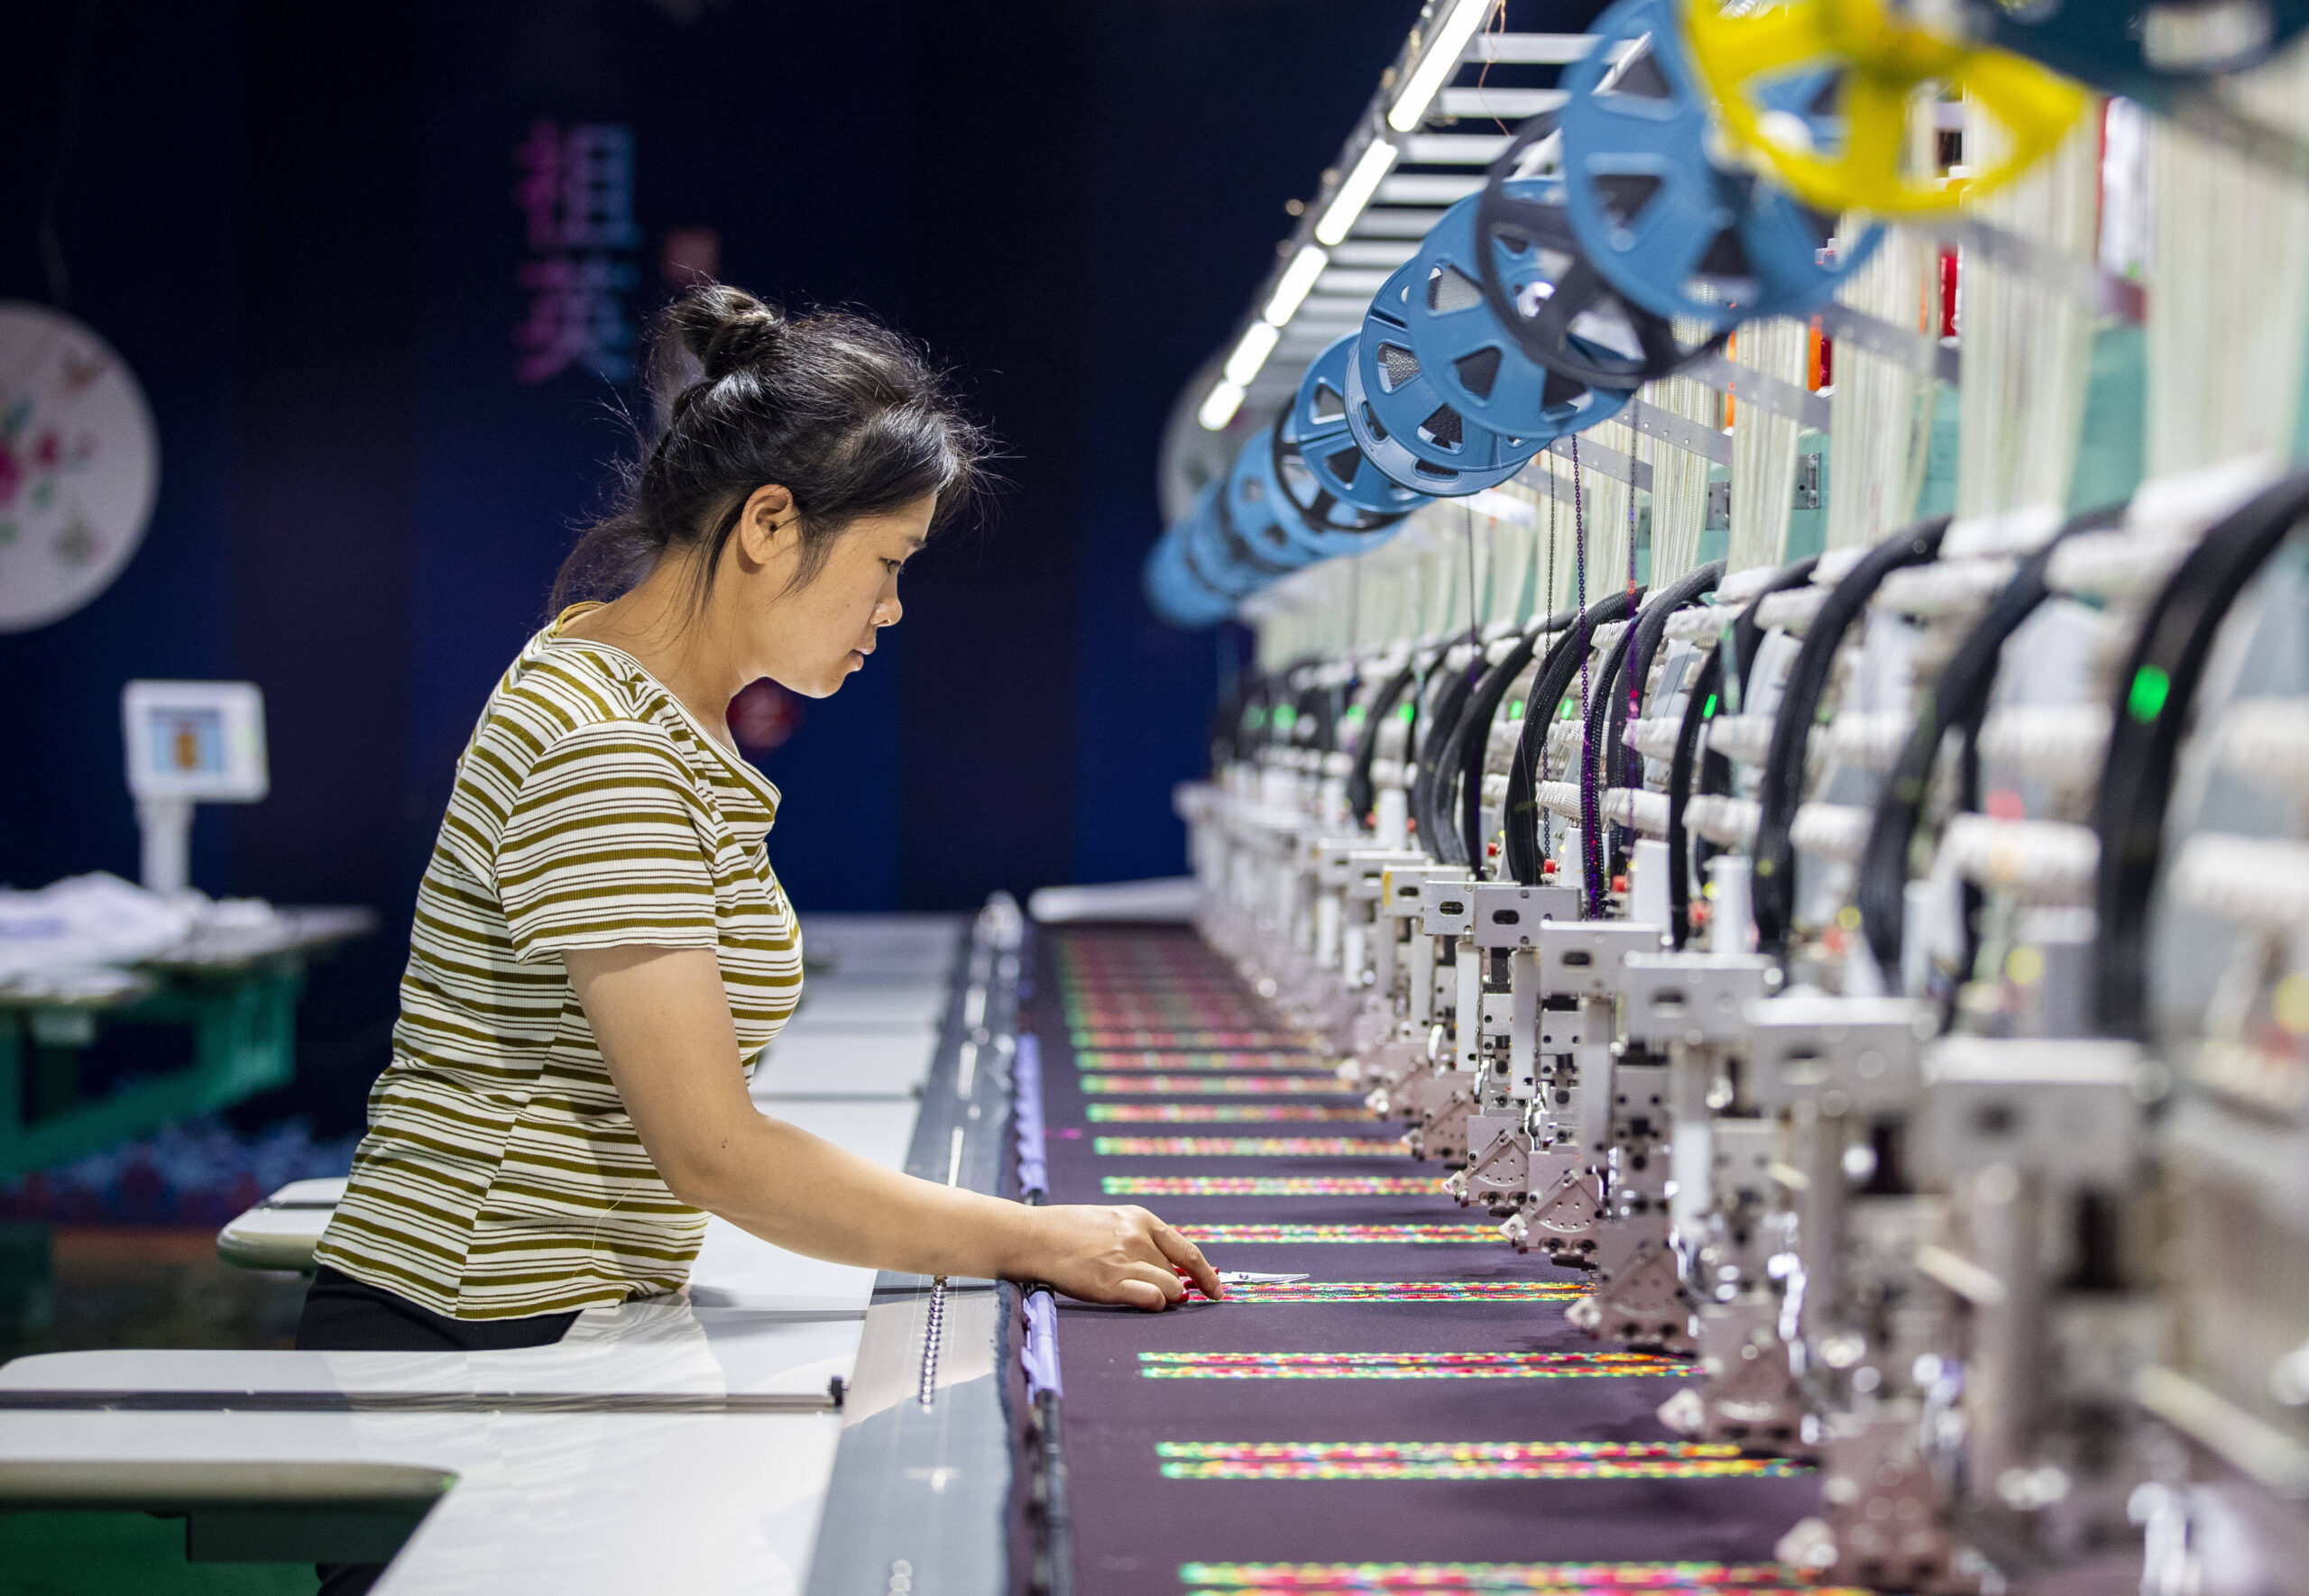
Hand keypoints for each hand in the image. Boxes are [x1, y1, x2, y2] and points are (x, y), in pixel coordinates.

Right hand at [1017, 1204, 1222, 1309]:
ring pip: (1170, 1288)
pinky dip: (1154, 1303)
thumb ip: (1142, 1238)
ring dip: (1164, 1297)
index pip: (1188, 1251)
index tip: (1216, 1291)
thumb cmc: (1071, 1230)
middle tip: (1157, 1293)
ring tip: (1140, 1294)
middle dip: (1173, 1287)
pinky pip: (1151, 1299)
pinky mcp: (1110, 1284)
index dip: (1207, 1274)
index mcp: (1141, 1219)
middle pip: (1176, 1274)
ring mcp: (1125, 1261)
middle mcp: (1138, 1239)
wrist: (1036, 1237)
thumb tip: (1170, 1266)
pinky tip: (1143, 1302)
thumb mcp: (1113, 1221)